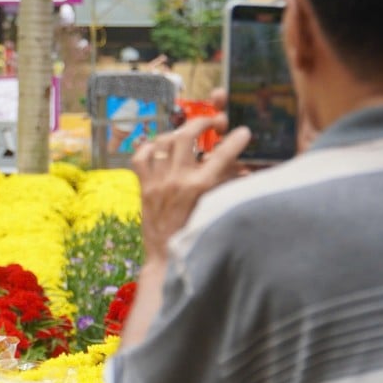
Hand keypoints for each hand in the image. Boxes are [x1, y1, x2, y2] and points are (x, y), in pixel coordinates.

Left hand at [132, 88, 250, 262]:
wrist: (167, 260)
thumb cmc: (196, 237)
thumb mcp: (216, 209)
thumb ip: (228, 186)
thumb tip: (242, 169)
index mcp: (199, 187)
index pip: (222, 154)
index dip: (235, 139)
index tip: (243, 131)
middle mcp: (177, 180)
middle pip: (186, 135)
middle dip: (201, 122)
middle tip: (212, 122)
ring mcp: (157, 182)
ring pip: (163, 141)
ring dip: (177, 133)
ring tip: (188, 134)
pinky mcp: (144, 188)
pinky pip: (140, 157)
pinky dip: (148, 148)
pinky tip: (158, 148)